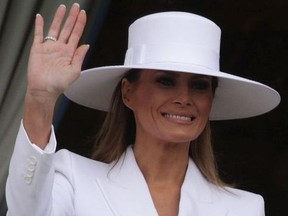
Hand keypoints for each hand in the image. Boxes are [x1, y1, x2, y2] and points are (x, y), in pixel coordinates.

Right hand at [23, 4, 88, 147]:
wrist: (44, 90)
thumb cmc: (59, 84)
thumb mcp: (75, 71)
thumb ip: (80, 57)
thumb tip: (87, 45)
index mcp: (70, 53)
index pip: (76, 35)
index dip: (80, 24)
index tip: (83, 14)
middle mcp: (60, 48)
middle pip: (67, 29)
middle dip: (72, 18)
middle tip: (76, 7)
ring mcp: (49, 48)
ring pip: (55, 29)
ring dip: (59, 18)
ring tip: (63, 8)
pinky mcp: (38, 49)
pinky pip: (38, 35)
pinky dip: (39, 26)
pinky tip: (40, 17)